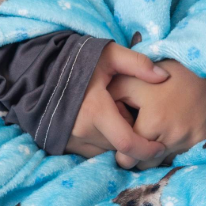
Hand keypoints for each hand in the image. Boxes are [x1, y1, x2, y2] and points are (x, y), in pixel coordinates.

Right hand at [65, 41, 170, 168]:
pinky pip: (89, 151)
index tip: (160, 148)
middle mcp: (81, 130)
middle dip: (131, 137)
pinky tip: (102, 122)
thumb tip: (163, 77)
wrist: (43, 70)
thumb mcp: (111, 55)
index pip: (126, 143)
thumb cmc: (79, 61)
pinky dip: (101, 142)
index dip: (146, 149)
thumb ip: (138, 64)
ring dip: (115, 139)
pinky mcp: (62, 143)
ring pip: (104, 150)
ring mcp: (70, 138)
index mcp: (96, 111)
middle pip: (117, 146)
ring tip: (115, 114)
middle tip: (132, 113)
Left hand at [108, 58, 205, 169]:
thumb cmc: (168, 76)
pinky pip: (183, 158)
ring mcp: (191, 141)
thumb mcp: (135, 80)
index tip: (124, 139)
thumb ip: (112, 97)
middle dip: (138, 155)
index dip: (122, 150)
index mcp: (153, 123)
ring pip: (162, 164)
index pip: (126, 158)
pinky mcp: (205, 141)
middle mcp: (172, 137)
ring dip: (158, 155)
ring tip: (157, 136)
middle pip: (144, 165)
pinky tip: (175, 137)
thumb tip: (94, 114)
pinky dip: (177, 151)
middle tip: (141, 137)